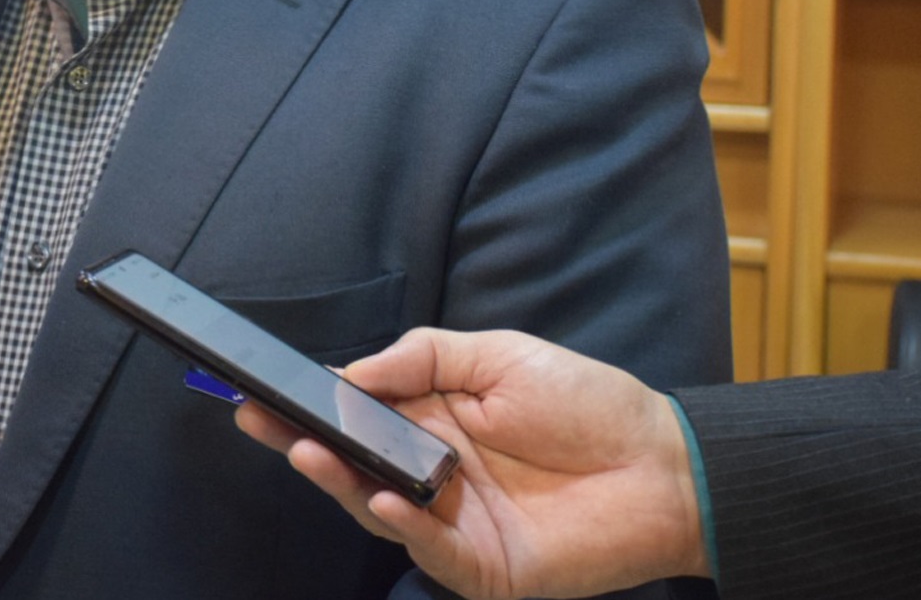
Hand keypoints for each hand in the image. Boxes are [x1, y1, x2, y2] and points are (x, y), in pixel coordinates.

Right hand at [234, 329, 709, 599]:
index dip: (310, 401)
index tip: (263, 384)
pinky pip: (429, 548)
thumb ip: (423, 357)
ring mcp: (453, 523)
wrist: (665, 464)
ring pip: (377, 507)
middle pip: (351, 462)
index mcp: (432, 419)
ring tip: (306, 453)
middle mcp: (431, 473)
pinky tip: (382, 498)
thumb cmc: (588, 403)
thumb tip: (351, 371)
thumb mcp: (499, 354)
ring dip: (339, 482)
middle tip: (255, 417)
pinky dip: (401, 525)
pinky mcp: (483, 567)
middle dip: (300, 440)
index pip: (356, 413)